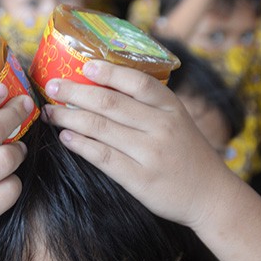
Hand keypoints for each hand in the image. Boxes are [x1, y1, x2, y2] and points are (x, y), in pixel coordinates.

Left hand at [42, 61, 238, 229]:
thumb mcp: (178, 120)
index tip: (84, 65)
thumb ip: (149, 104)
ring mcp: (151, 153)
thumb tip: (103, 85)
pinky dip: (81, 144)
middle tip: (52, 86)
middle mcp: (161, 127)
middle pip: (110, 103)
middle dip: (75, 92)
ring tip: (50, 112)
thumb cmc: (187, 153)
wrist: (211, 195)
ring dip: (70, 117)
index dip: (108, 72)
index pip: (137, 81)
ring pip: (101, 128)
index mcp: (171, 107)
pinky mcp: (140, 179)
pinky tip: (66, 137)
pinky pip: (103, 157)